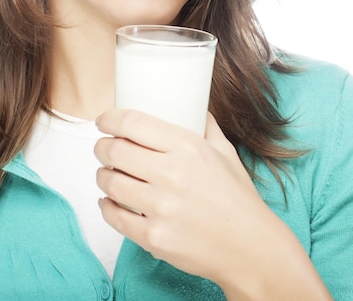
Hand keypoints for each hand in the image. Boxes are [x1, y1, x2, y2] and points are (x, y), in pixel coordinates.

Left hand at [94, 109, 331, 299]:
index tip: (103, 120)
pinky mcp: (153, 238)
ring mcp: (160, 208)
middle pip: (115, 151)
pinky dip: (106, 205)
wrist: (250, 247)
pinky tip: (109, 200)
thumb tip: (193, 105)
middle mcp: (171, 174)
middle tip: (103, 146)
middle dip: (102, 146)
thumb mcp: (225, 152)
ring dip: (103, 174)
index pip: (133, 123)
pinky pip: (114, 217)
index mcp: (188, 147)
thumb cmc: (238, 197)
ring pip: (110, 182)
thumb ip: (206, 125)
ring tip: (108, 172)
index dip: (110, 118)